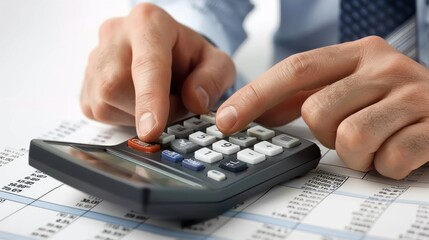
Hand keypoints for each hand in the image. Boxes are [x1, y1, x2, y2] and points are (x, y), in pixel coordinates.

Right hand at [81, 3, 234, 141]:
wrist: (169, 55)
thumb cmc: (191, 57)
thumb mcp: (217, 63)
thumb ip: (213, 79)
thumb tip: (194, 101)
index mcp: (149, 22)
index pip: (146, 63)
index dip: (149, 99)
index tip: (152, 129)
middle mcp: (115, 34)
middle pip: (118, 85)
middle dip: (150, 108)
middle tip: (174, 104)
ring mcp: (95, 58)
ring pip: (104, 103)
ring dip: (137, 115)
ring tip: (156, 100)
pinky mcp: (86, 84)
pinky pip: (99, 112)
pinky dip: (123, 118)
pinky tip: (137, 104)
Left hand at [216, 36, 428, 178]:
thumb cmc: (393, 100)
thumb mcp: (352, 85)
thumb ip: (307, 94)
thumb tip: (260, 111)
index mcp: (357, 54)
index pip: (295, 69)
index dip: (256, 95)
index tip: (226, 120)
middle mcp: (384, 67)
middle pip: (318, 111)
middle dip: (326, 134)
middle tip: (349, 130)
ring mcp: (412, 96)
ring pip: (350, 140)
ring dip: (356, 154)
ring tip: (376, 142)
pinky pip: (389, 160)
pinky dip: (386, 166)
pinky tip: (398, 151)